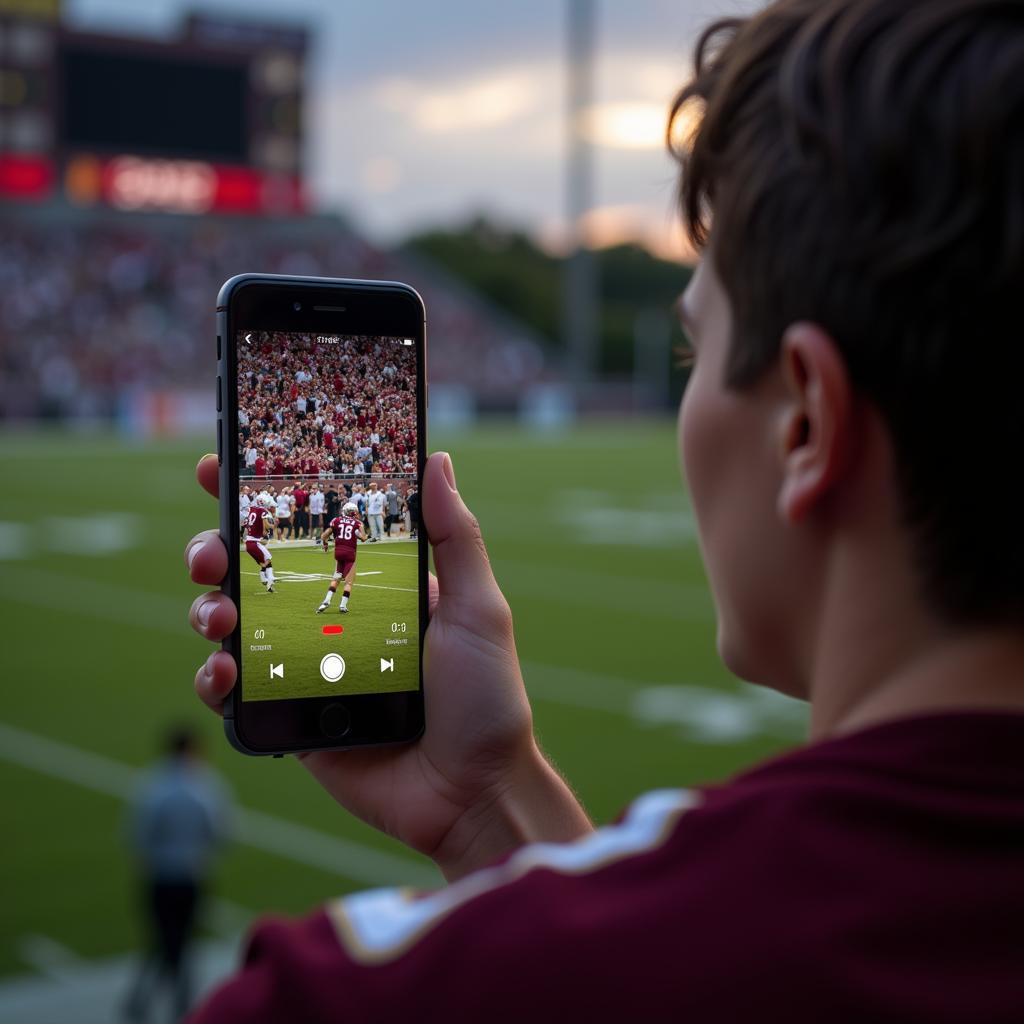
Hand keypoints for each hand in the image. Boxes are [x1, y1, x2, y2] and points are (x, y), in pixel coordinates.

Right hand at [186, 451, 590, 880]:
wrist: (471, 793)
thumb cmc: (486, 698)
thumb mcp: (478, 608)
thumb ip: (456, 537)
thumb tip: (438, 460)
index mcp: (372, 584)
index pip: (311, 527)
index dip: (263, 497)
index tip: (225, 468)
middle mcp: (330, 619)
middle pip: (254, 570)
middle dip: (217, 549)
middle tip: (212, 551)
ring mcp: (305, 667)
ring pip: (231, 624)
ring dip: (207, 608)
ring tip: (219, 616)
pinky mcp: (286, 718)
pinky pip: (232, 691)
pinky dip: (213, 677)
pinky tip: (224, 673)